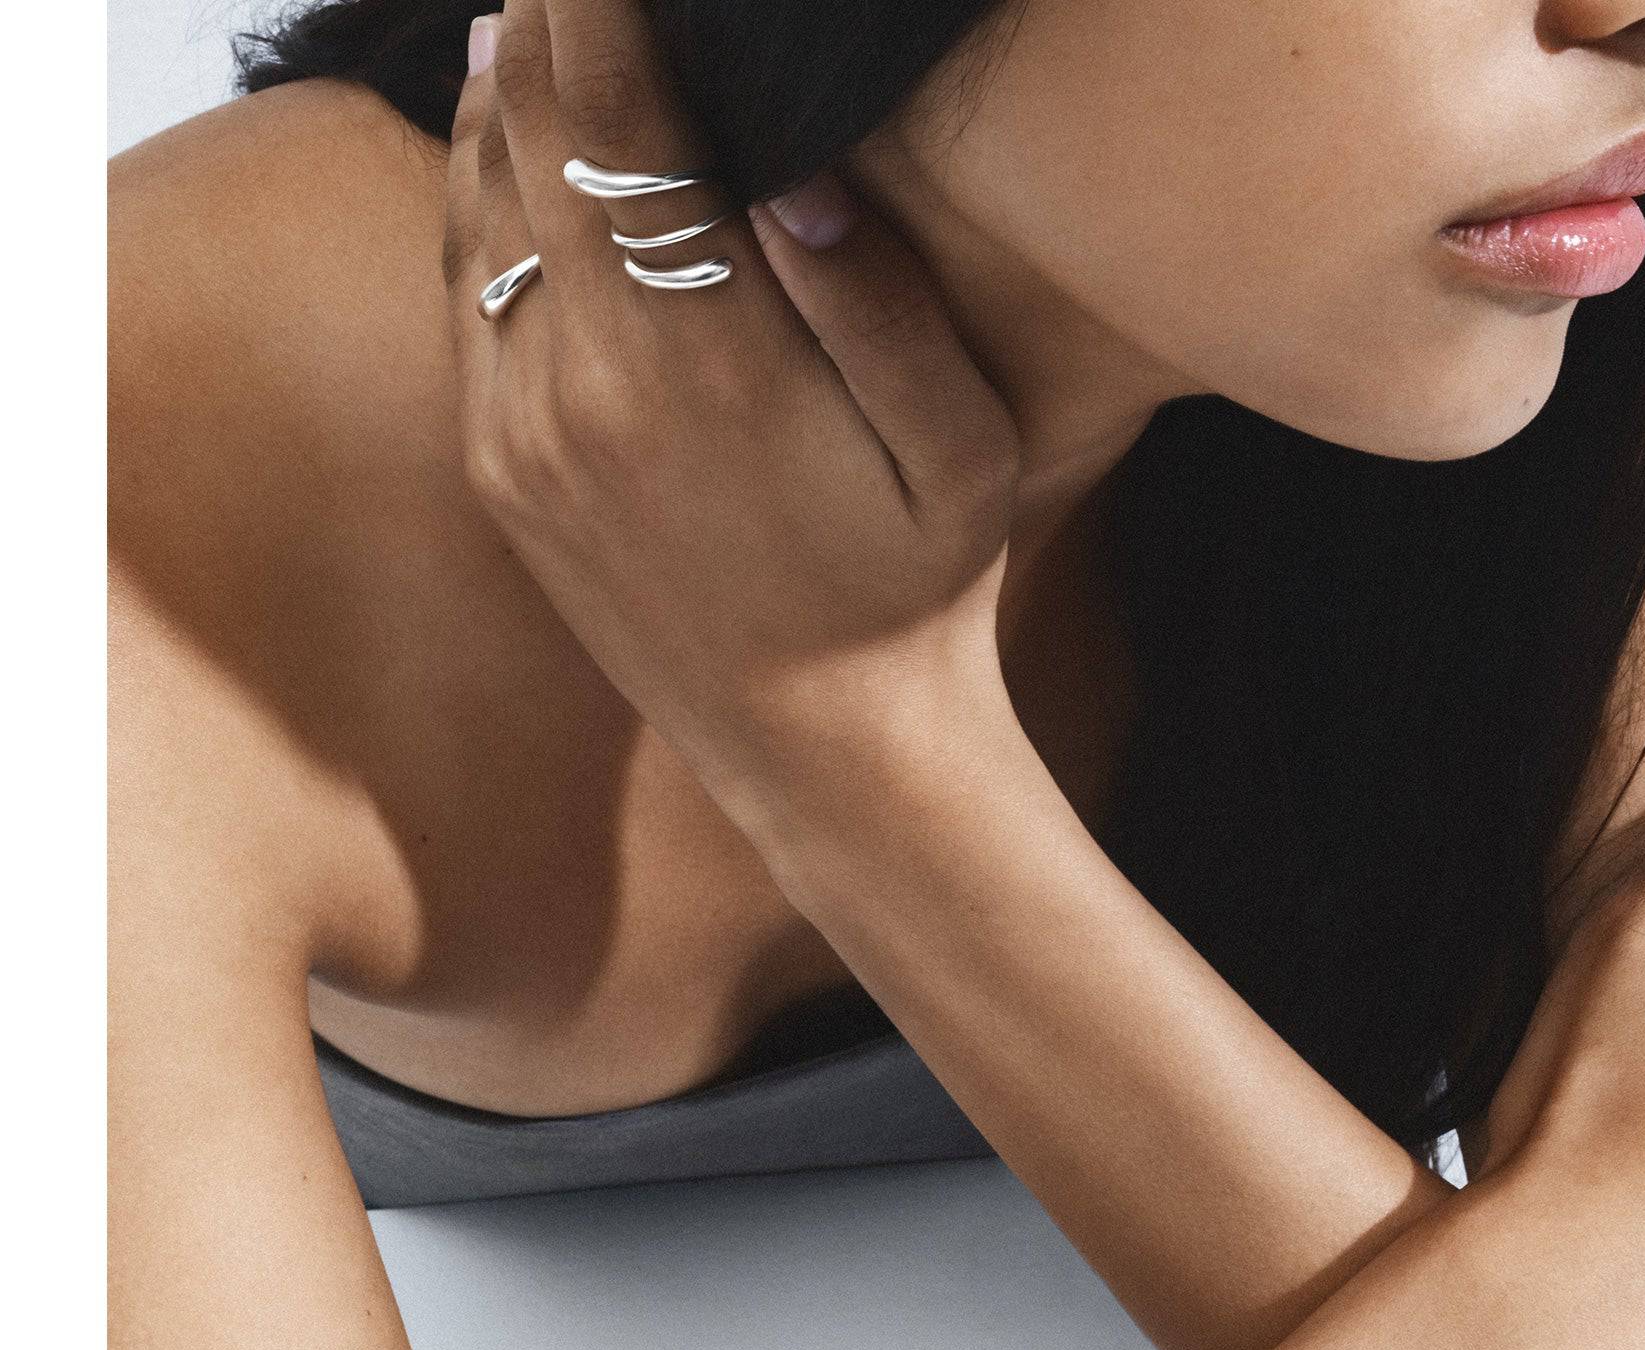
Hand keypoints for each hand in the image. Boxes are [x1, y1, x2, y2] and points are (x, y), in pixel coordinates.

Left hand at [442, 0, 1019, 801]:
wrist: (823, 753)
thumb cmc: (914, 597)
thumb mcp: (955, 451)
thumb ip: (878, 301)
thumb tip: (792, 173)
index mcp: (704, 361)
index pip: (611, 114)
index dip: (598, 0)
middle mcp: (583, 387)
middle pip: (524, 133)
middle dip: (547, 20)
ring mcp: (522, 434)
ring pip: (475, 204)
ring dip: (502, 96)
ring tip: (537, 19)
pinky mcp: (499, 474)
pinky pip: (463, 293)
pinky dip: (478, 197)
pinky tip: (507, 148)